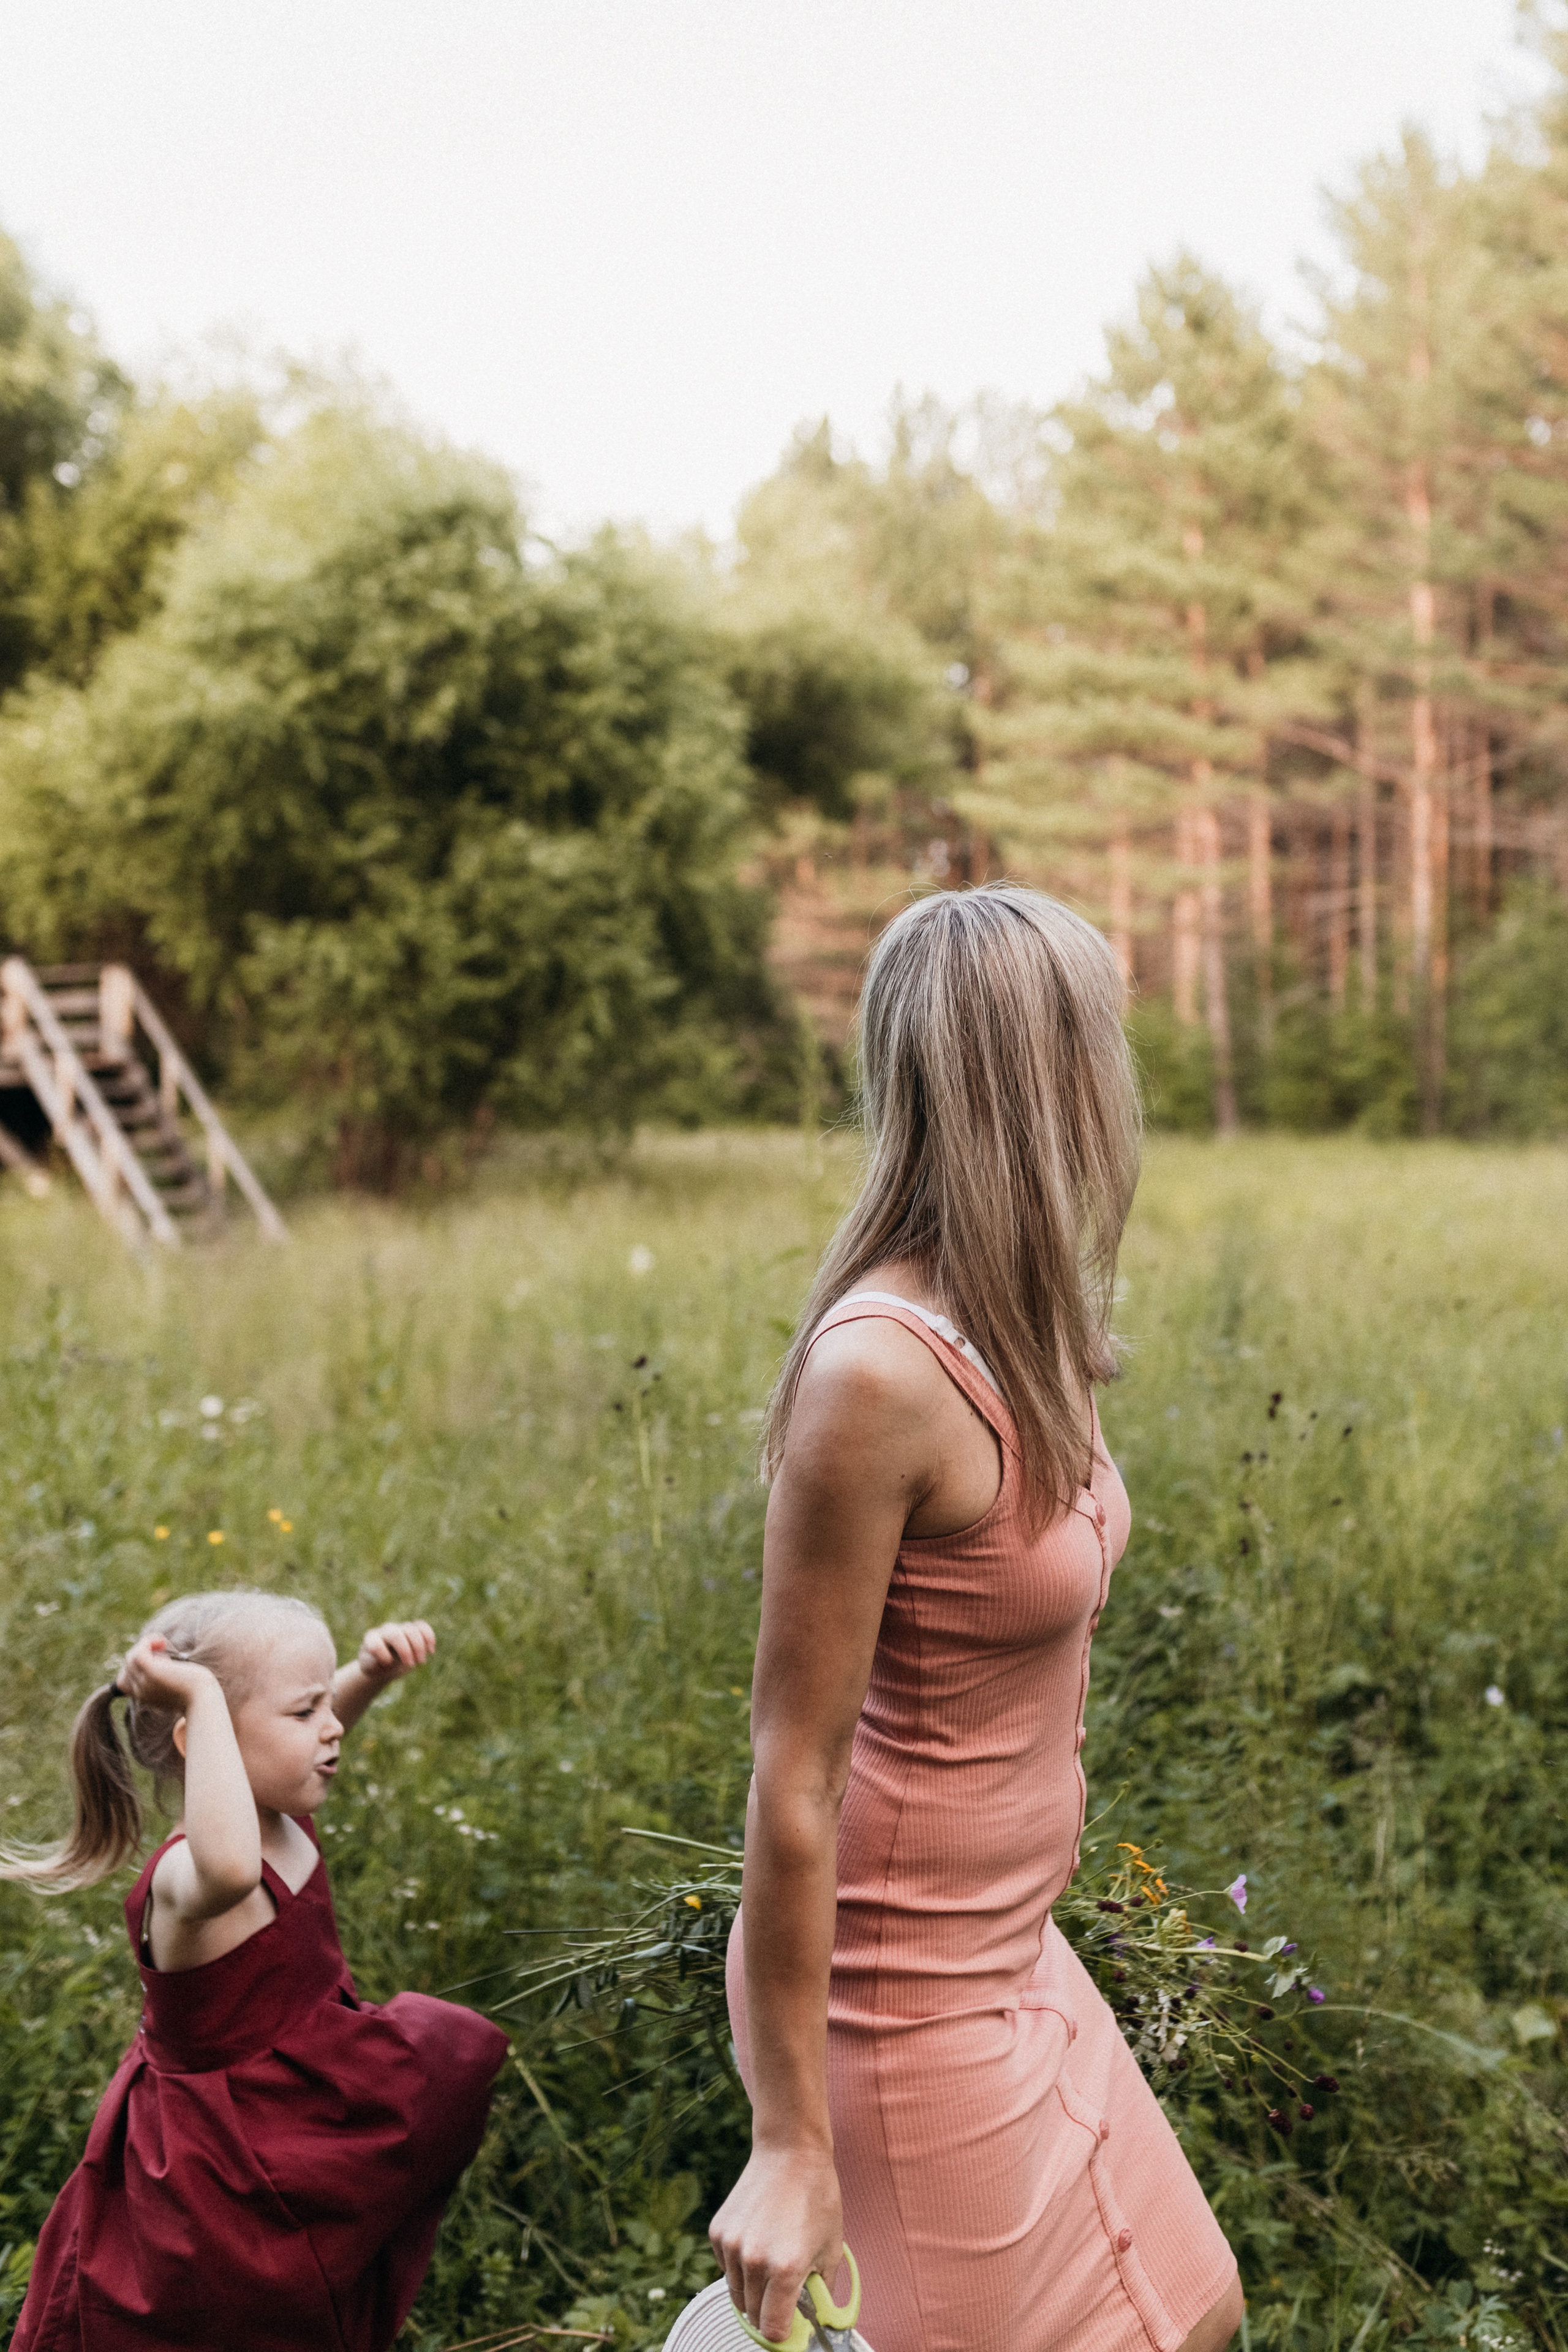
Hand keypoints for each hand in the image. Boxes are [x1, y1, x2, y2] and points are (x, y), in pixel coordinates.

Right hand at [119, 1634, 219, 1712]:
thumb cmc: (197, 1691)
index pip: (122, 1682)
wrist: (204, 1700)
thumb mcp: (177, 1686)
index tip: (156, 1659)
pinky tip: (162, 1641)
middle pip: (127, 1666)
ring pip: (130, 1658)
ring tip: (163, 1643)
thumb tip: (164, 1662)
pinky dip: (147, 1642)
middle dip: (142, 1653)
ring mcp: (144, 1683)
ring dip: (145, 1645)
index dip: (133, 1668)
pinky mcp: (152, 1673)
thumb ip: (166, 1678)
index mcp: (144, 1697)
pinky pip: (138, 1653)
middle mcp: (140, 1692)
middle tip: (163, 1649)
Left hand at [355, 1620, 435, 1684]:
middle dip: (405, 1650)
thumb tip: (388, 1660)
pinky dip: (429, 1637)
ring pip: (411, 1629)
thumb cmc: (375, 1667)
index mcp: (371, 1639)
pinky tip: (430, 1651)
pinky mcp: (412, 1630)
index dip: (382, 1653)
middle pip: (396, 1634)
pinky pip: (422, 1626)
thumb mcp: (370, 1669)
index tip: (387, 1664)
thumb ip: (373, 1665)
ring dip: (419, 1646)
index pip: (375, 1642)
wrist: (383, 1663)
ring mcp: (400, 1628)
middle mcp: (386, 1630)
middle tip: (410, 1665)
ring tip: (421, 1662)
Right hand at [709, 2144, 842, 2345]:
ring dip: (753, 2290)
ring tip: (773, 2261)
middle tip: (785, 2295)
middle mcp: (754, 2262)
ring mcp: (732, 2246)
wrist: (789, 2151)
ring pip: (736, 2294)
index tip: (790, 2326)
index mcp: (786, 2270)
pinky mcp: (718, 2232)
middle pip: (753, 2315)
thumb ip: (822, 2292)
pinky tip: (758, 2241)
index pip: (773, 2330)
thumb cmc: (817, 2198)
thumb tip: (817, 2321)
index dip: (783, 2333)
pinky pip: (726, 2268)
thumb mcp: (831, 2248)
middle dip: (769, 2313)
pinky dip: (739, 2266)